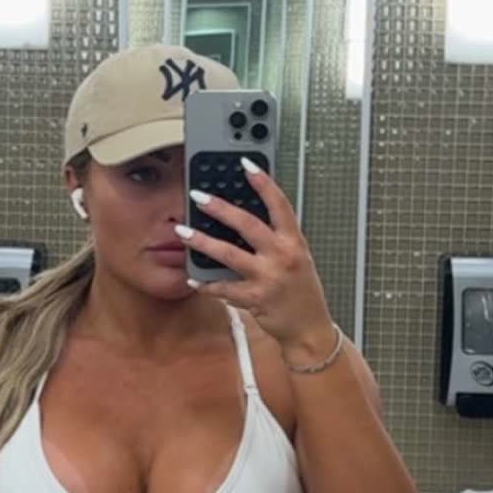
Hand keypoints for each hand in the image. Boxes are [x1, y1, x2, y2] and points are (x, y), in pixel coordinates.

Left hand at [177, 162, 334, 351]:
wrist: (309, 328)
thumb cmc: (302, 292)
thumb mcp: (297, 258)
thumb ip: (276, 239)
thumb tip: (244, 219)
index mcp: (294, 242)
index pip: (279, 205)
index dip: (263, 182)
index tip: (246, 164)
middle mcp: (283, 256)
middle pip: (247, 224)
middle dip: (220, 208)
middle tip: (198, 196)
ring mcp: (268, 278)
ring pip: (229, 254)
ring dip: (202, 242)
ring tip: (183, 232)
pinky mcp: (256, 299)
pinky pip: (224, 288)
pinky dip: (207, 284)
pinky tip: (194, 279)